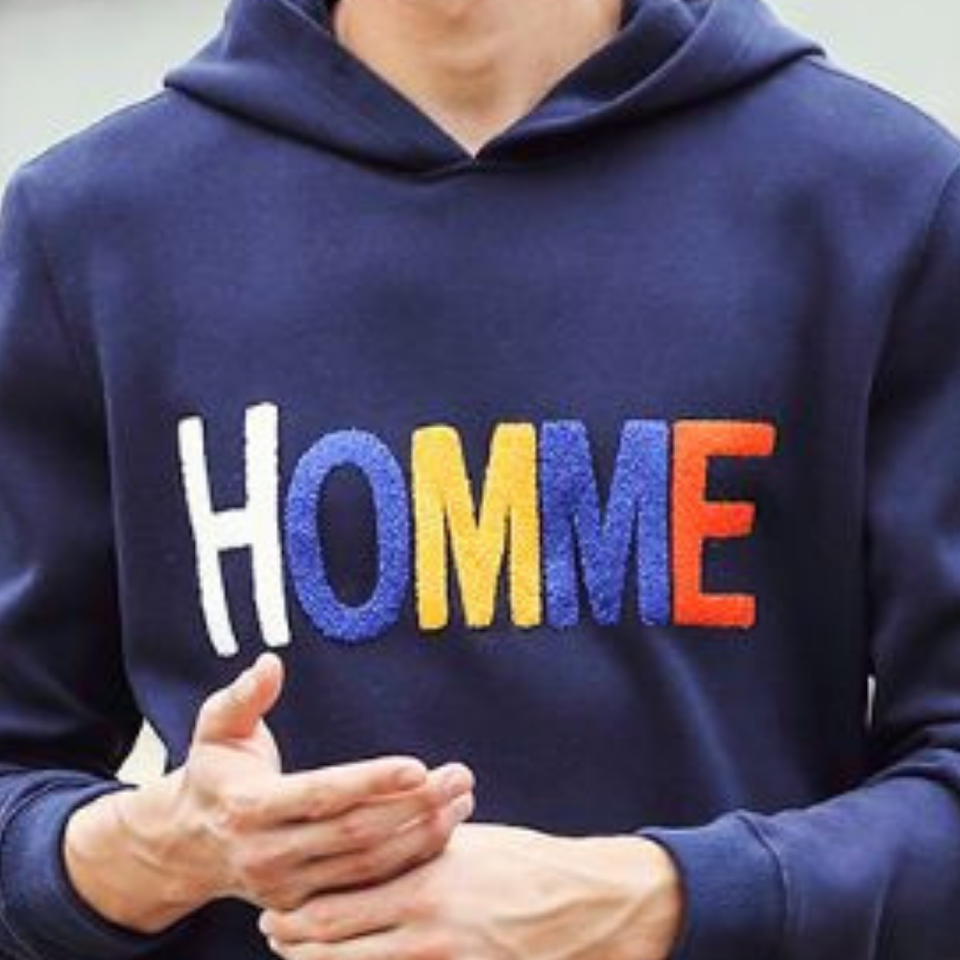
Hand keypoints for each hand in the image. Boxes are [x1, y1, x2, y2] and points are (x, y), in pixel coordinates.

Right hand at [64, 653, 474, 933]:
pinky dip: (409, 861)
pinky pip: (368, 887)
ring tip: (460, 798)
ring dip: (421, 834)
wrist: (189, 847)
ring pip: (368, 866)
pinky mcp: (307, 906)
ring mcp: (288, 888)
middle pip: (355, 833)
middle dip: (413, 806)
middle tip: (459, 776)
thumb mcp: (216, 728)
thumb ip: (245, 696)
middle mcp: (267, 854)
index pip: (321, 794)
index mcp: (249, 807)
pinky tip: (443, 830)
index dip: (370, 782)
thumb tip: (270, 662)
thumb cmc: (215, 772)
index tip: (418, 766)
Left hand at [258, 822, 683, 959]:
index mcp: (423, 885)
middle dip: (294, 947)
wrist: (589, 905)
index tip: (274, 912)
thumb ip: (411, 854)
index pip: (332, 909)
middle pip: (332, 951)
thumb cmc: (523, 863)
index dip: (293, 917)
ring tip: (302, 956)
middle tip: (273, 935)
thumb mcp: (464, 846)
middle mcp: (425, 932)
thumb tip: (360, 856)